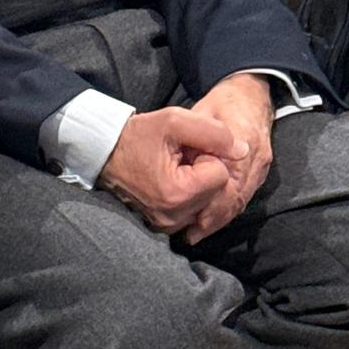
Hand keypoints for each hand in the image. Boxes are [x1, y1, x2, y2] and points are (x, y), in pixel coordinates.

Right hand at [97, 106, 248, 234]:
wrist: (104, 153)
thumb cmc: (137, 135)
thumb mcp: (174, 121)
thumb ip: (214, 133)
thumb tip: (244, 151)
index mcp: (178, 193)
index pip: (221, 174)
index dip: (207, 155)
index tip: (184, 148)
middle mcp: (174, 218)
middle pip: (216, 191)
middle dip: (204, 171)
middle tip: (179, 157)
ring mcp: (168, 226)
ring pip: (207, 202)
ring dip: (197, 184)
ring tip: (173, 168)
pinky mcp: (164, 227)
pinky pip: (194, 211)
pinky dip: (189, 196)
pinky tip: (170, 180)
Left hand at [183, 73, 274, 243]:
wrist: (251, 93)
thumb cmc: (222, 102)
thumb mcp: (204, 110)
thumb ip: (201, 135)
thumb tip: (194, 162)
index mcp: (244, 142)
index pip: (229, 183)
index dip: (211, 204)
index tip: (192, 220)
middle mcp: (257, 158)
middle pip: (237, 197)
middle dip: (214, 219)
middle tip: (191, 235)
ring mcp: (262, 165)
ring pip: (242, 200)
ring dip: (221, 218)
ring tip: (198, 233)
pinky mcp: (262, 169)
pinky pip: (246, 195)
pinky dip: (229, 209)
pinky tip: (213, 220)